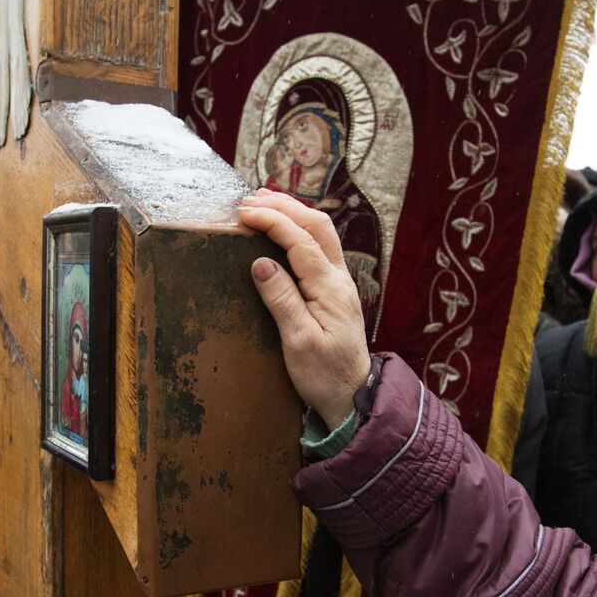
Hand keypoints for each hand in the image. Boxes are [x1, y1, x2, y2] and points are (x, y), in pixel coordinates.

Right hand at [237, 189, 372, 430]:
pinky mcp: (335, 291)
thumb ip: (282, 300)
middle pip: (317, 226)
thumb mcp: (298, 343)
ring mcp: (340, 283)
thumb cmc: (324, 376)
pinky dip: (299, 229)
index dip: (272, 221)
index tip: (243, 213)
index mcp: (330, 289)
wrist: (353, 397)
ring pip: (321, 233)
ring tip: (264, 203)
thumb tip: (261, 263)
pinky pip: (320, 247)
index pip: (300, 241)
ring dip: (294, 213)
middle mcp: (339, 279)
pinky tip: (283, 230)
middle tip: (250, 200)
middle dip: (284, 207)